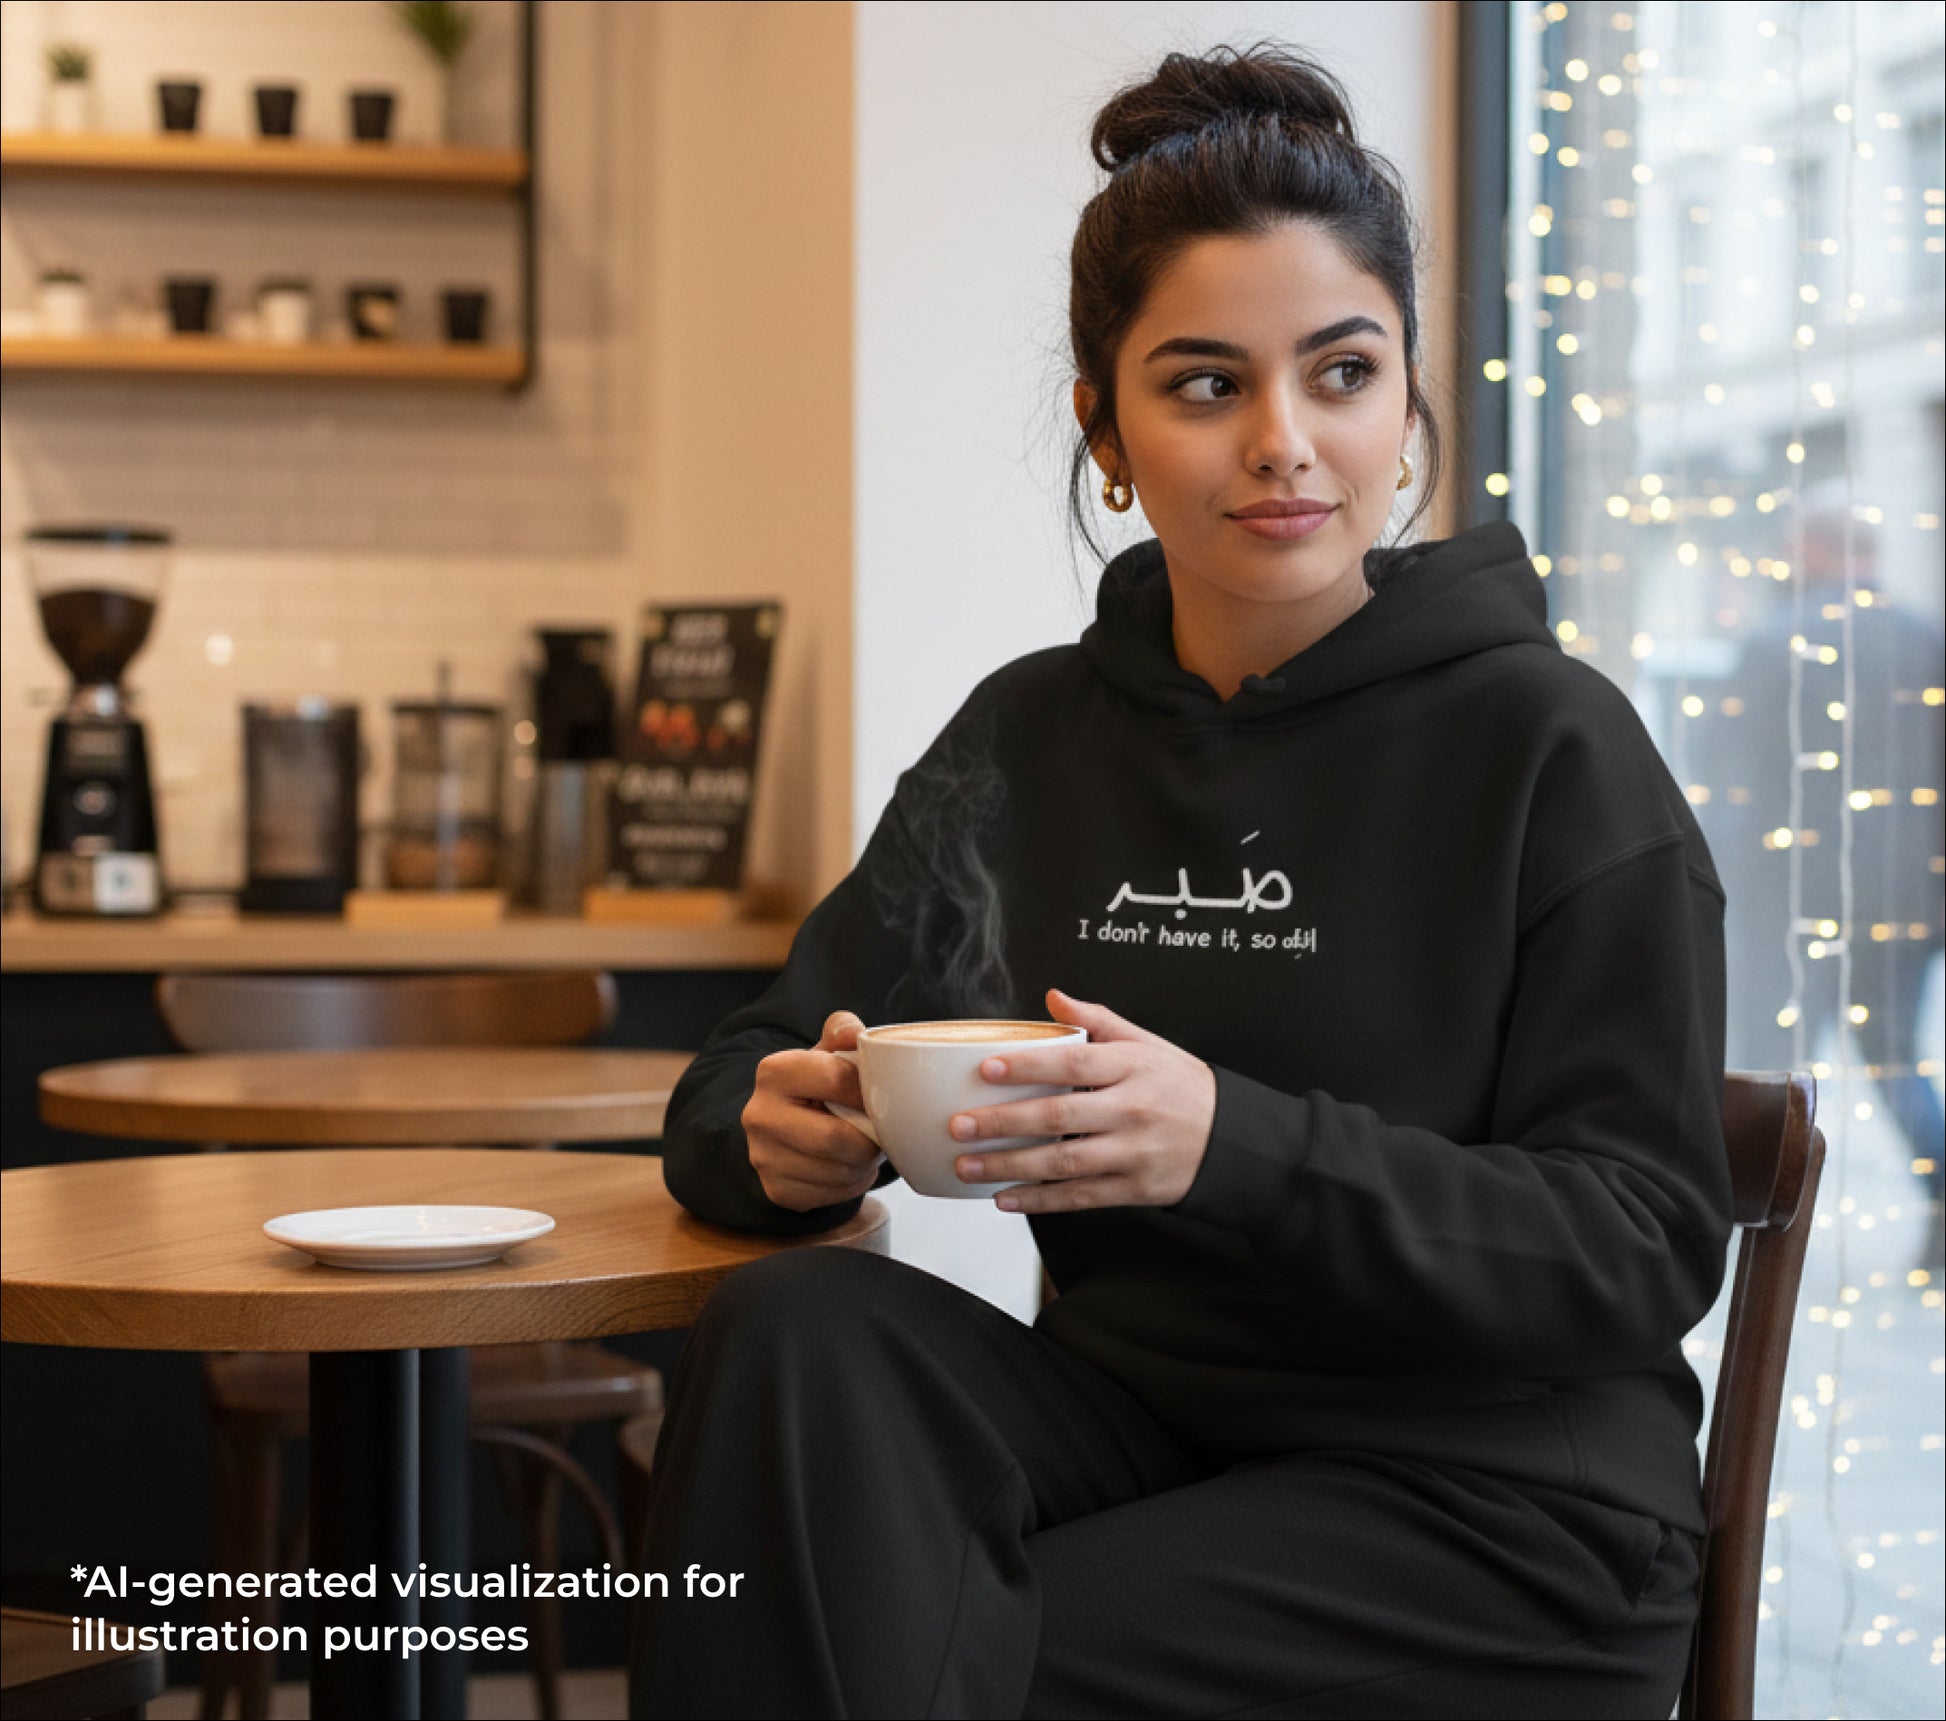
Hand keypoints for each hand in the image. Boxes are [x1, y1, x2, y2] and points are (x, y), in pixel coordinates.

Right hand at [743, 1010, 885, 1211]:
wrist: (785, 1125)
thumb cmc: (817, 1084)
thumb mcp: (827, 1051)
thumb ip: (843, 1031)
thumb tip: (853, 1033)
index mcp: (774, 1072)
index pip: (835, 1079)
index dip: (867, 1091)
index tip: (878, 1095)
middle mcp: (758, 1115)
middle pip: (835, 1139)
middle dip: (869, 1139)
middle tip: (879, 1132)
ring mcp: (763, 1157)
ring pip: (837, 1172)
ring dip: (864, 1164)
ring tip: (864, 1147)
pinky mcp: (777, 1190)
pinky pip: (830, 1195)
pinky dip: (851, 1184)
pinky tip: (848, 1166)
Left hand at [948, 989, 1215, 1213]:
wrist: (1233, 1139)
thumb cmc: (1183, 1088)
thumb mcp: (1149, 1044)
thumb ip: (1099, 1021)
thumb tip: (1054, 998)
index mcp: (1133, 1067)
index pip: (1073, 1063)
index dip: (1028, 1065)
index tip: (986, 1069)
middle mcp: (1132, 1109)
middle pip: (1059, 1115)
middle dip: (1003, 1122)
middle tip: (960, 1124)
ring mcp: (1133, 1152)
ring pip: (1063, 1161)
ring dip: (1009, 1165)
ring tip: (968, 1164)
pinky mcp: (1134, 1189)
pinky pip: (1080, 1197)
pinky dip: (1040, 1200)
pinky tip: (1006, 1198)